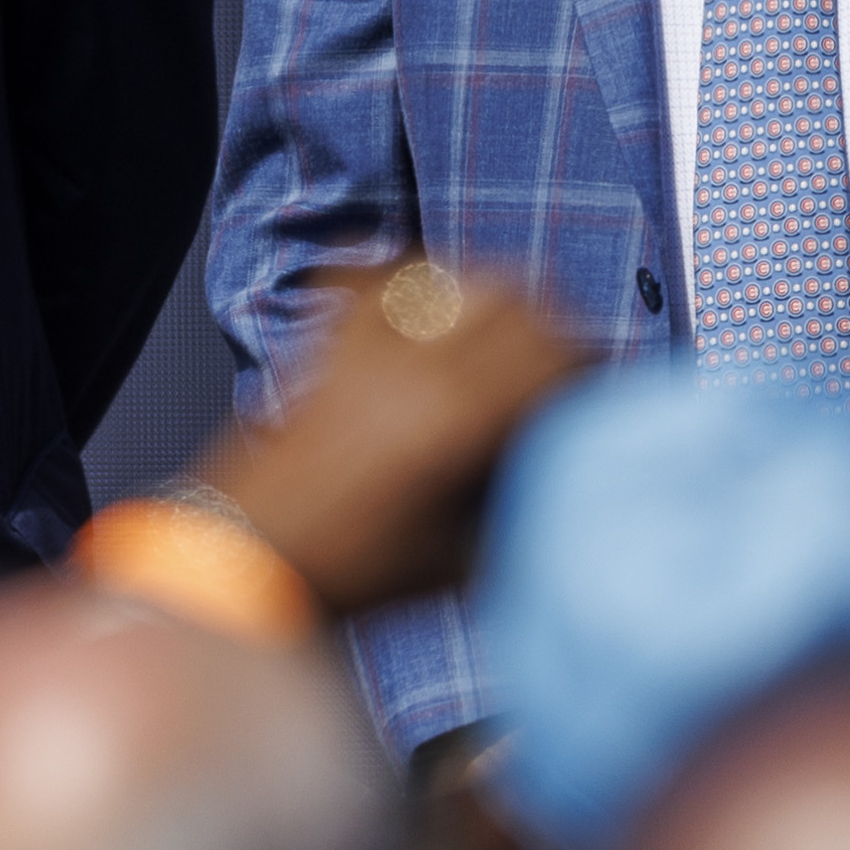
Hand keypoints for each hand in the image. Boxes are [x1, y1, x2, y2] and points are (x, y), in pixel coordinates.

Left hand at [199, 261, 588, 617]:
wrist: (252, 560)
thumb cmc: (356, 572)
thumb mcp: (462, 557)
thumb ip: (521, 504)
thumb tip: (571, 470)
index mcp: (457, 418)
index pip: (554, 354)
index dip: (591, 368)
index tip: (598, 393)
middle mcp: (418, 365)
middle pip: (520, 302)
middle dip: (557, 330)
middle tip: (563, 368)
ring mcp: (371, 346)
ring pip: (461, 278)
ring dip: (501, 298)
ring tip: (510, 338)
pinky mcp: (334, 344)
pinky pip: (380, 276)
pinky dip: (416, 278)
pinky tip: (433, 306)